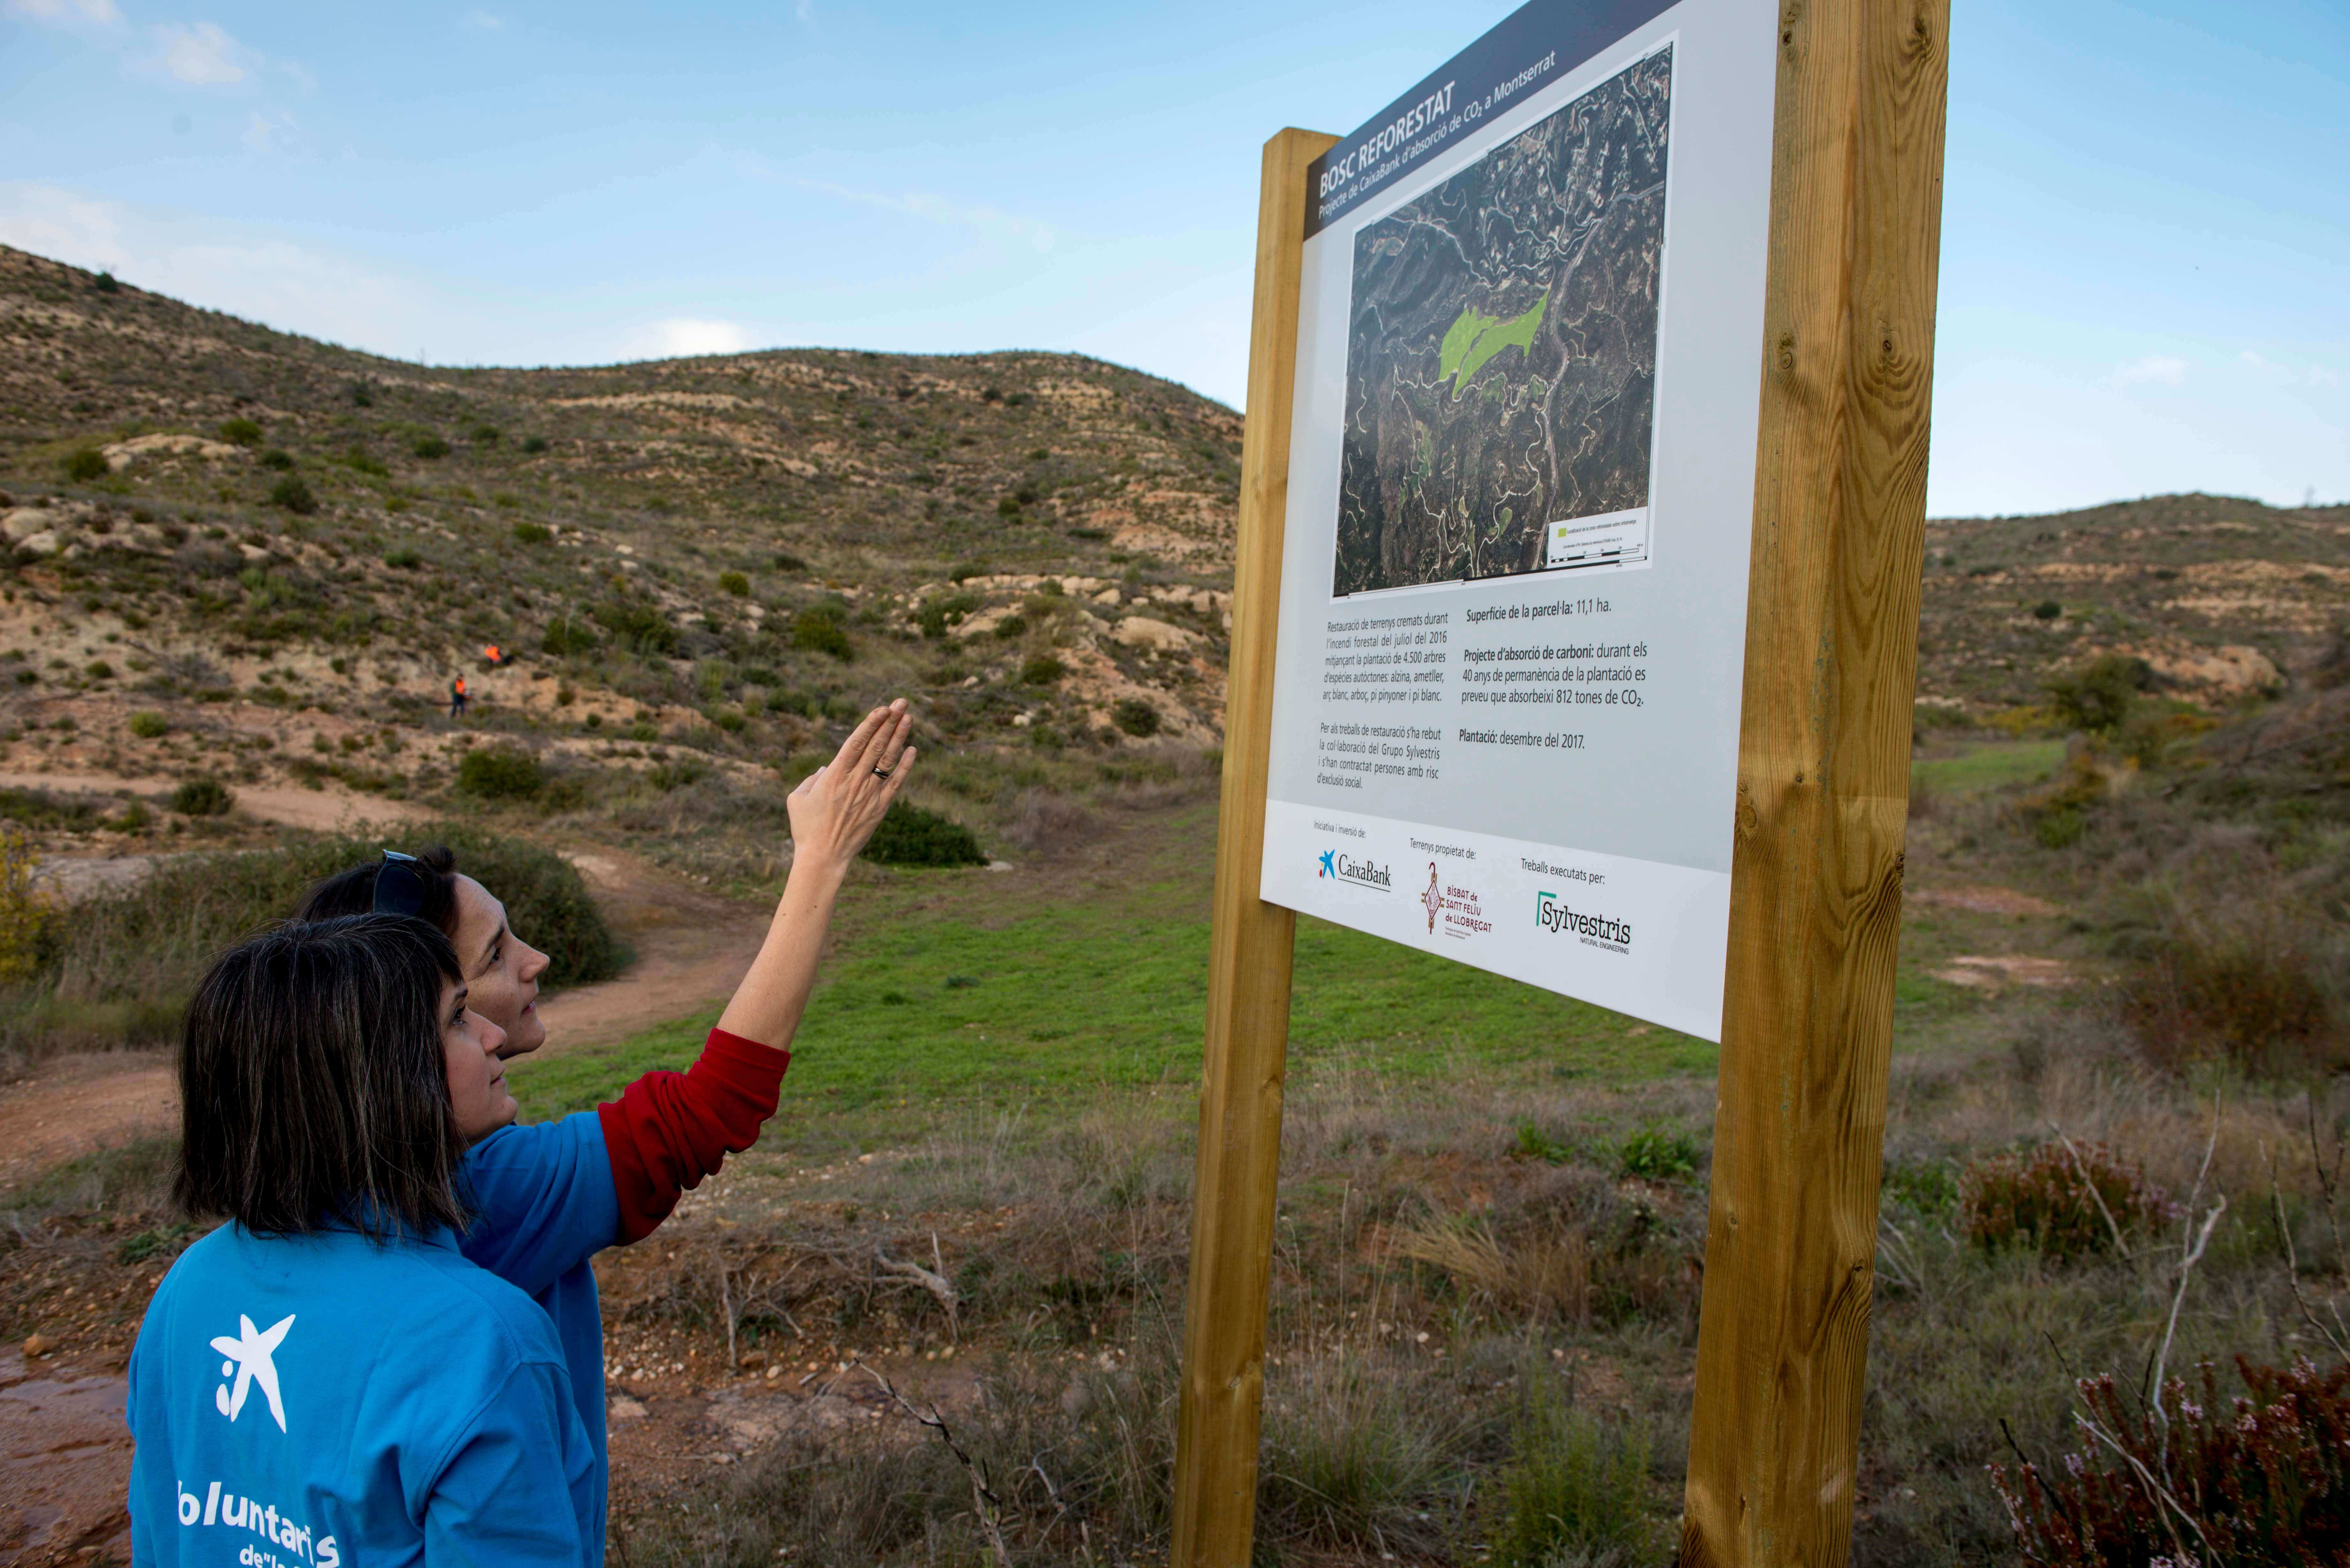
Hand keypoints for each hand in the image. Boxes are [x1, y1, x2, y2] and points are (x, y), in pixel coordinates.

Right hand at [786, 700, 916, 878]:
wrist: (823, 857)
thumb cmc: (805, 828)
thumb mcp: (797, 798)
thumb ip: (812, 779)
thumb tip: (825, 769)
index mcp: (834, 775)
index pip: (857, 742)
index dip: (871, 723)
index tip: (882, 708)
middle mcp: (855, 781)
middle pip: (876, 745)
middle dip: (890, 722)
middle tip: (901, 703)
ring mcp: (870, 794)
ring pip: (888, 760)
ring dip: (899, 737)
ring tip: (908, 718)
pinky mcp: (880, 808)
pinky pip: (896, 783)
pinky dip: (906, 766)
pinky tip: (913, 750)